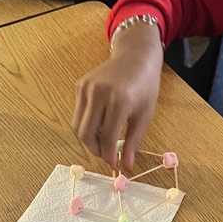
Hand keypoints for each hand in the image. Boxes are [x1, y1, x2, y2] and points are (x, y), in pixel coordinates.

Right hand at [72, 24, 162, 168]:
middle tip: (106, 155)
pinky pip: (77, 113)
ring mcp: (86, 88)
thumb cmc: (145, 85)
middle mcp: (99, 93)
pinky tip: (99, 124)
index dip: (109, 155)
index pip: (107, 137)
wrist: (136, 56)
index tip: (114, 164)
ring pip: (77, 125)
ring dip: (88, 139)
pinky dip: (86, 124)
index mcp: (119, 101)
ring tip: (103, 141)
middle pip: (86, 133)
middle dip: (94, 150)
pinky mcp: (80, 85)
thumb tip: (127, 165)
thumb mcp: (145, 114)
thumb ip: (134, 140)